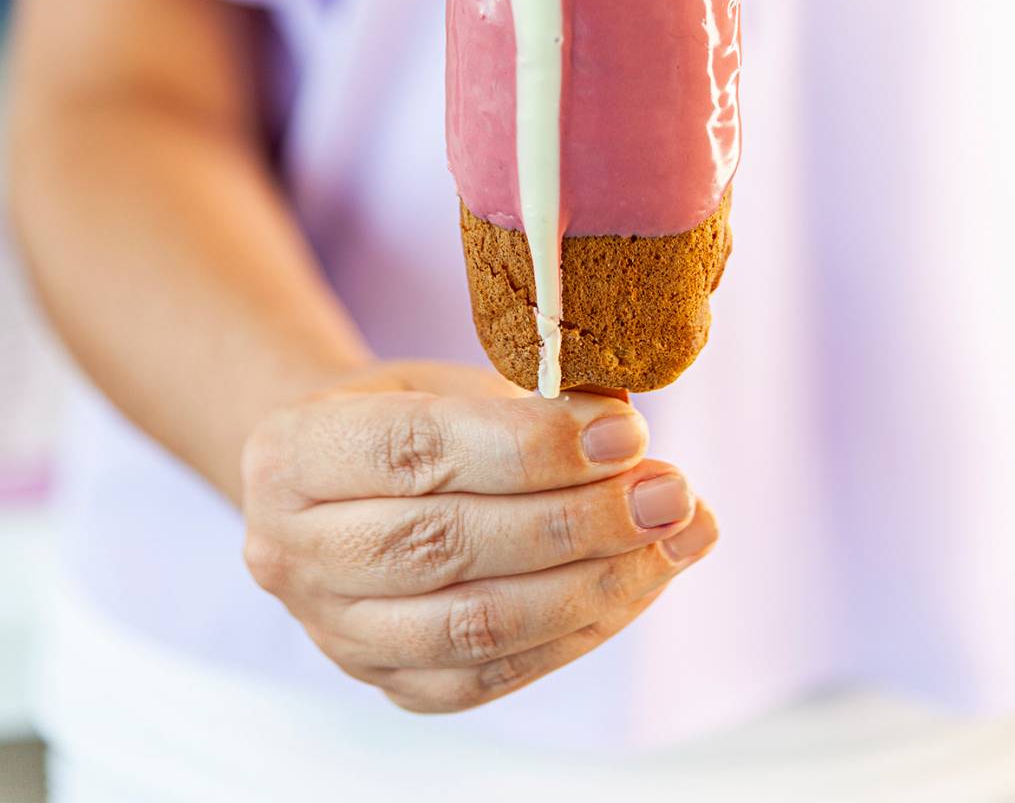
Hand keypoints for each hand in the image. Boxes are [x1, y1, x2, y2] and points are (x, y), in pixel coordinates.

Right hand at [241, 360, 716, 713]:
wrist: (339, 487)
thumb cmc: (403, 416)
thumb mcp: (443, 379)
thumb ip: (522, 403)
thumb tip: (625, 433)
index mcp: (290, 451)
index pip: (415, 450)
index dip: (530, 446)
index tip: (626, 433)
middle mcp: (290, 551)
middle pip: (449, 543)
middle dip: (579, 520)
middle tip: (669, 491)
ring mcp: (335, 631)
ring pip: (476, 624)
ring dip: (596, 583)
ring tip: (676, 537)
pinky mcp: (388, 684)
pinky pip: (493, 674)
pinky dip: (580, 630)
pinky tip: (641, 581)